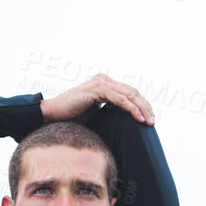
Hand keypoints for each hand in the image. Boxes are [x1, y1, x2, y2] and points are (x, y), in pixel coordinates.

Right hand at [40, 73, 154, 125]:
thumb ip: (108, 113)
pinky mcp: (96, 89)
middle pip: (132, 92)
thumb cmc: (70, 118)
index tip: (149, 118)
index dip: (141, 105)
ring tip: (149, 121)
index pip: (129, 93)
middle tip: (153, 121)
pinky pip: (119, 99)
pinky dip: (131, 109)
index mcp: (104, 85)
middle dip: (145, 107)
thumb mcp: (95, 114)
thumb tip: (123, 125)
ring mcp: (100, 83)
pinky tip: (138, 118)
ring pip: (128, 95)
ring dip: (141, 109)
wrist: (52, 115)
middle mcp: (103, 80)